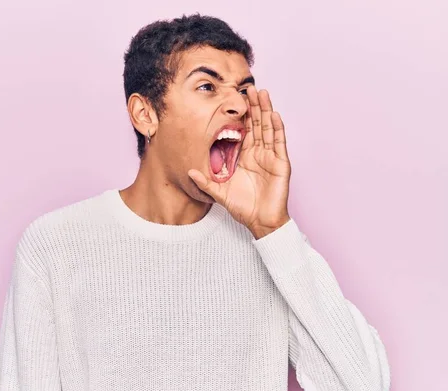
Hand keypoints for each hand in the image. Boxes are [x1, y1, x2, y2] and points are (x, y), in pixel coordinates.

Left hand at [188, 86, 291, 238]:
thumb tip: (189, 172)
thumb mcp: (220, 192)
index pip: (243, 130)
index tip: (234, 99)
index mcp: (244, 156)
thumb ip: (206, 182)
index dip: (240, 115)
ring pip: (268, 128)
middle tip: (249, 88)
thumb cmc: (243, 207)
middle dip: (254, 106)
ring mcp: (271, 157)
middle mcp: (259, 153)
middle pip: (257, 124)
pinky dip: (277, 128)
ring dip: (266, 110)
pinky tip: (274, 114)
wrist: (260, 221)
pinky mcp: (281, 163)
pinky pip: (279, 142)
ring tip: (262, 93)